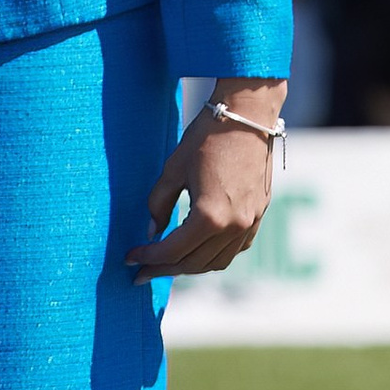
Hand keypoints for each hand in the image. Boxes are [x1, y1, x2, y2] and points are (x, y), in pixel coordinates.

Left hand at [127, 78, 285, 280]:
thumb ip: (158, 205)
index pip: (173, 251)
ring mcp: (251, 223)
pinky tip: (195, 251)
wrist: (246, 117)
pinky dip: (212, 256)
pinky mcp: (259, 216)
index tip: (129, 259)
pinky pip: (234, 250)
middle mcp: (234, 226)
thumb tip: (151, 232)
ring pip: (216, 263)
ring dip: (189, 267)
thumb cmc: (206, 138)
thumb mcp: (172, 171)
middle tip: (140, 272)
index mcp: (210, 216)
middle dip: (163, 269)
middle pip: (193, 263)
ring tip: (165, 265)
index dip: (148, 258)